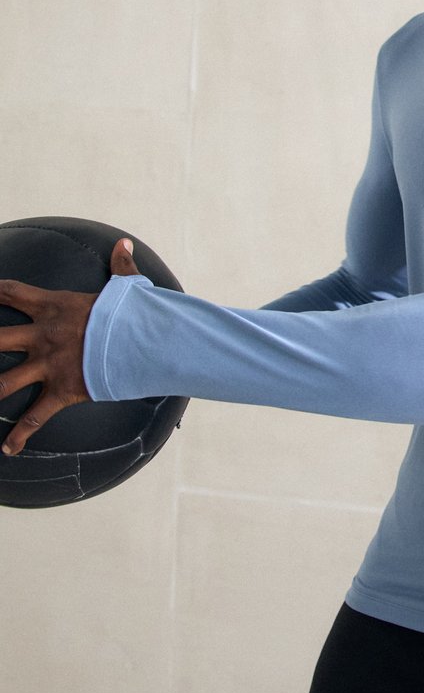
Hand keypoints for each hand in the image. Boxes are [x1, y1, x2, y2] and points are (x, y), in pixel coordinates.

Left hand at [0, 238, 140, 455]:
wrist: (142, 342)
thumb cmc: (132, 313)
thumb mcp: (124, 286)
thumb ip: (119, 266)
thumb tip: (124, 244)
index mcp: (54, 307)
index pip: (12, 292)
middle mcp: (43, 336)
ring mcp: (49, 366)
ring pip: (4, 382)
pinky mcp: (61, 391)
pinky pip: (34, 417)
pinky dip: (19, 436)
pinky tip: (6, 449)